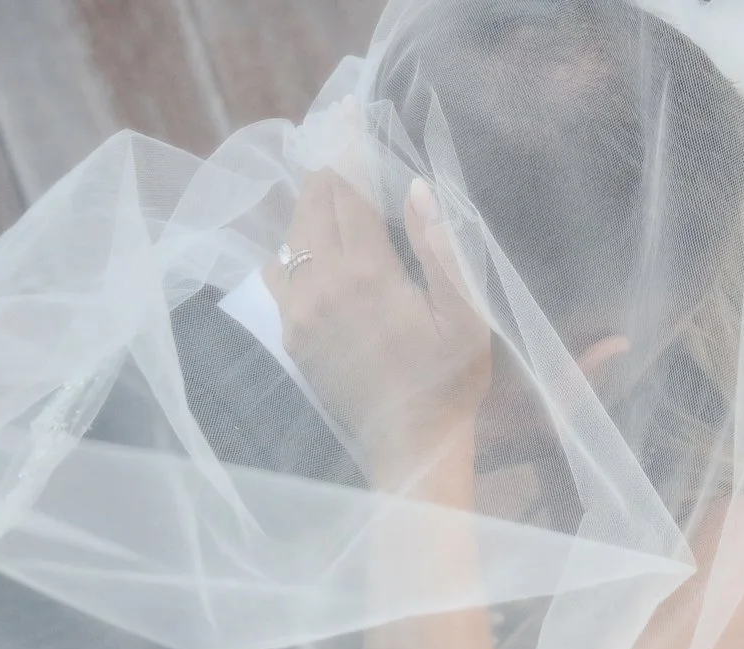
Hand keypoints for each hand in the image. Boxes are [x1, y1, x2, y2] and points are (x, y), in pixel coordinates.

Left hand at [273, 169, 489, 474]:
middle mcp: (323, 286)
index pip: (347, 189)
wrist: (411, 444)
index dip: (349, 144)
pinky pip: (277, 273)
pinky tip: (313, 248)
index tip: (348, 109)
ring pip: (291, 234)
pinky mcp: (292, 335)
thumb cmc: (451, 381)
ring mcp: (300, 312)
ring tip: (331, 190)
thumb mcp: (467, 316)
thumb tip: (416, 188)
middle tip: (342, 142)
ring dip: (309, 205)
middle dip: (327, 168)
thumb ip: (441, 249)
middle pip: (312, 203)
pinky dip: (292, 248)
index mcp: (368, 274)